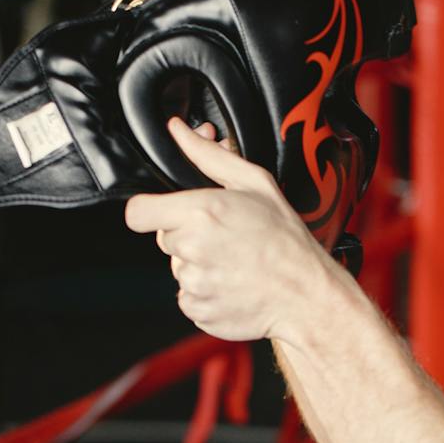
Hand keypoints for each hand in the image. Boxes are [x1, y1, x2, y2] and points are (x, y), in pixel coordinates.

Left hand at [124, 118, 354, 345]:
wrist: (305, 294)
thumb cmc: (285, 241)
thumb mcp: (254, 183)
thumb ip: (208, 155)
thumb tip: (181, 132)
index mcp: (200, 213)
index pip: (138, 213)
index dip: (150, 211)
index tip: (166, 213)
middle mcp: (192, 249)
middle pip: (164, 238)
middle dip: (187, 236)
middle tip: (224, 236)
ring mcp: (193, 283)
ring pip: (178, 268)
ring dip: (198, 265)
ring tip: (233, 262)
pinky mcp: (197, 309)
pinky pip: (187, 296)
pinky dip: (205, 292)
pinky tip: (232, 282)